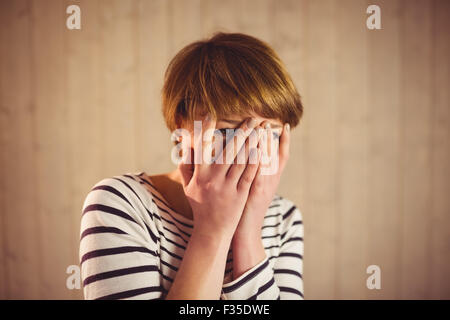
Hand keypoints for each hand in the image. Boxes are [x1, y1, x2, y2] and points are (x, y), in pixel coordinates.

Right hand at [178, 115, 260, 238]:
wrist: (211, 231)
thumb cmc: (200, 205)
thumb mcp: (188, 186)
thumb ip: (186, 165)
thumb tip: (184, 145)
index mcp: (199, 175)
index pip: (202, 148)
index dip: (206, 131)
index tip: (211, 115)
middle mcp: (212, 180)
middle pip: (227, 151)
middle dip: (241, 133)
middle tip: (251, 118)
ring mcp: (227, 187)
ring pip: (241, 161)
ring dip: (252, 143)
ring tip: (260, 129)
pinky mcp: (240, 195)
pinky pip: (249, 175)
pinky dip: (255, 161)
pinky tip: (263, 149)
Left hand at [233, 121, 290, 240]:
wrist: (245, 230)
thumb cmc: (245, 208)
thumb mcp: (254, 188)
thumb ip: (254, 172)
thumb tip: (252, 154)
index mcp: (272, 179)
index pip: (281, 156)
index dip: (285, 141)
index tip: (285, 125)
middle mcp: (272, 180)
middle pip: (275, 154)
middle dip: (272, 137)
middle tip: (268, 121)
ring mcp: (265, 185)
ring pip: (268, 160)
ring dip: (266, 144)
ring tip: (263, 128)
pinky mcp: (255, 191)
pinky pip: (258, 172)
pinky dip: (258, 160)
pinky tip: (254, 148)